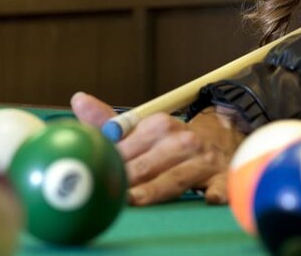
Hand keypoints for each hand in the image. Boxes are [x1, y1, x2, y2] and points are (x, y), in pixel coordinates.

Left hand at [70, 92, 244, 205]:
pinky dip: (216, 191)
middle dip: (126, 179)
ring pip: (175, 178)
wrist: (221, 143)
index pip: (128, 147)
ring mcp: (203, 159)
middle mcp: (181, 140)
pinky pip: (219, 186)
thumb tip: (78, 100)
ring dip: (155, 189)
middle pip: (148, 164)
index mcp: (159, 126)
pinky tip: (210, 198)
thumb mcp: (144, 129)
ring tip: (134, 200)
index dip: (110, 163)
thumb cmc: (170, 143)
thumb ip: (108, 121)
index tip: (95, 171)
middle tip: (106, 193)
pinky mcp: (221, 177)